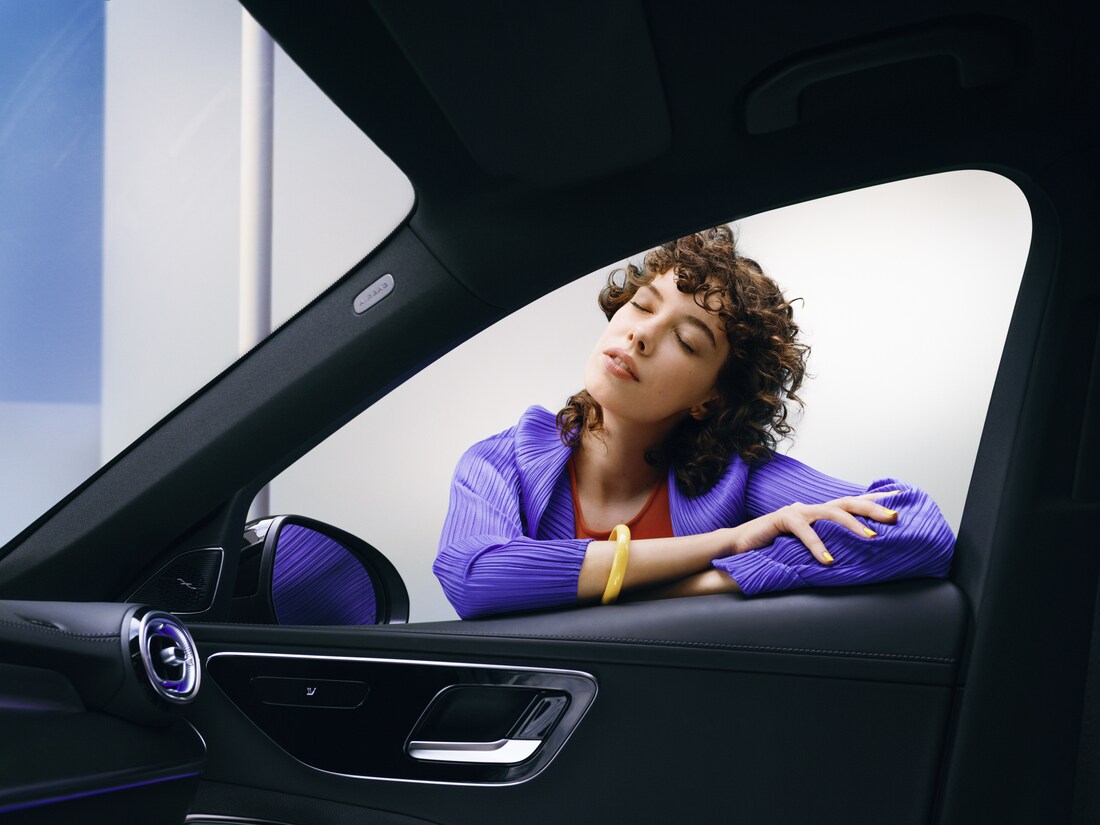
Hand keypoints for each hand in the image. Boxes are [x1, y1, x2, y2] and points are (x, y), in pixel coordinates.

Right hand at [723, 491, 899, 565]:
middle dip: (874, 508)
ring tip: (872, 539)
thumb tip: (854, 558)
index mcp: (819, 513)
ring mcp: (797, 511)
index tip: (901, 497)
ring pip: (831, 513)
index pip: (852, 502)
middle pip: (848, 502)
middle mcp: (812, 508)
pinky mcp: (782, 519)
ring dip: (854, 526)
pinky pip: (804, 532)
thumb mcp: (806, 546)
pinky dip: (818, 546)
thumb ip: (826, 543)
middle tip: (896, 518)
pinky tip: (829, 560)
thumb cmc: (774, 548)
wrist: (740, 544)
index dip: (876, 498)